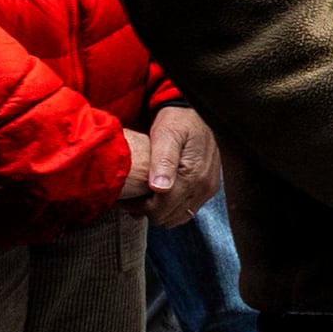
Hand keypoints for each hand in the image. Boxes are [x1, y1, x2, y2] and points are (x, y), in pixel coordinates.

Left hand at [138, 104, 220, 221]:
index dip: (139, 208)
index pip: (162, 209)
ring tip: (141, 197)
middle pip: (168, 217)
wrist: (195, 113)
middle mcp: (204, 187)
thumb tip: (160, 188)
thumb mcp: (166, 135)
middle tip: (130, 198)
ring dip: (158, 212)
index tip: (124, 199)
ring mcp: (207, 189)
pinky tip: (156, 196)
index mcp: (193, 176)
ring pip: (177, 218)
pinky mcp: (207, 189)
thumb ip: (163, 160)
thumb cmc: (177, 121)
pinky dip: (169, 208)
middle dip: (146, 211)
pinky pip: (186, 210)